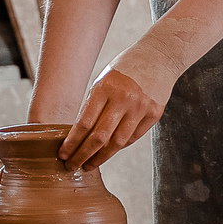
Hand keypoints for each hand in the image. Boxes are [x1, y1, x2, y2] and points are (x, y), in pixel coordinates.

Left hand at [61, 41, 178, 166]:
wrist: (159, 56)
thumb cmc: (125, 68)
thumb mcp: (104, 80)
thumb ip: (94, 104)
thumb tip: (79, 134)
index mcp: (105, 88)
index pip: (84, 123)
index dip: (72, 143)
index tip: (63, 154)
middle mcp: (124, 99)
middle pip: (100, 137)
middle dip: (83, 155)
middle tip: (71, 167)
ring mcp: (141, 108)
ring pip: (118, 143)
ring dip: (101, 157)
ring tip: (89, 165)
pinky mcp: (154, 114)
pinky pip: (133, 137)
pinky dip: (119, 147)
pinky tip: (108, 152)